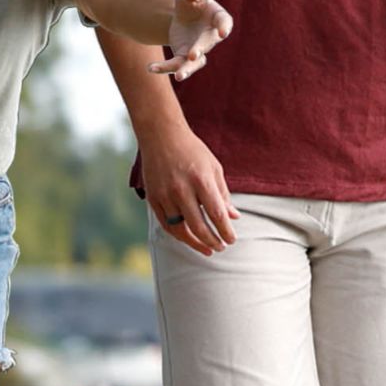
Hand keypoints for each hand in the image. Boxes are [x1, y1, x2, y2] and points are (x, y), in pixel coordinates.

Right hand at [142, 125, 238, 255]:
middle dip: (212, 241)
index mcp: (201, 180)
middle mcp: (181, 189)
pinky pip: (166, 224)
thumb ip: (223, 194)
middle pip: (198, 226)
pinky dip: (178, 235)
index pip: (216, 214)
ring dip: (195, 243)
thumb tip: (233, 217)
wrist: (161, 135)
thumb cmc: (192, 151)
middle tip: (221, 247)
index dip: (225, 231)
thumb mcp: (213, 168)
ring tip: (207, 249)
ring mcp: (165, 195)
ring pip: (180, 229)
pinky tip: (189, 239)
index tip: (231, 240)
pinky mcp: (152, 198)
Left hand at [150, 0, 232, 80]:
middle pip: (206, 45)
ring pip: (194, 63)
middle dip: (200, 50)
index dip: (224, 27)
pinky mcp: (184, 57)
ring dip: (186, 70)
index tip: (223, 32)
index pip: (224, 22)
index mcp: (217, 17)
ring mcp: (198, 50)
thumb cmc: (191, 2)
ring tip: (178, 77)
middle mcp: (210, 37)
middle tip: (193, 56)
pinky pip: (175, 65)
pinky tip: (150, 67)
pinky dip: (164, 68)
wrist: (183, 16)